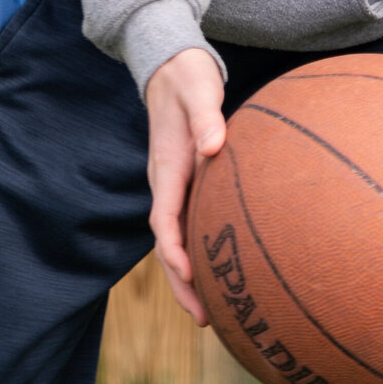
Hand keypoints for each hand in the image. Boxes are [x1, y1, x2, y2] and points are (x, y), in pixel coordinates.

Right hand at [145, 46, 226, 320]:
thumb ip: (205, 116)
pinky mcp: (186, 181)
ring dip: (187, 275)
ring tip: (210, 311)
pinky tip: (218, 268)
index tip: (188, 275)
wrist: (172, 65)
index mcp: (167, 166)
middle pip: (167, 242)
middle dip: (180, 282)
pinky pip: (187, 224)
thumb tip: (212, 146)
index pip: (164, 218)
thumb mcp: (198, 90)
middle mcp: (166, 182)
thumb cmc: (188, 78)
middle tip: (203, 318)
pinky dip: (196, 251)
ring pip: (175, 239)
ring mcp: (174, 185)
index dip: (174, 249)